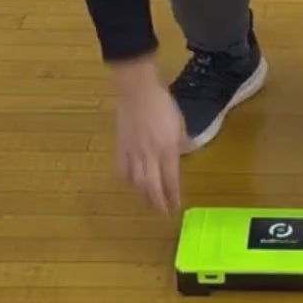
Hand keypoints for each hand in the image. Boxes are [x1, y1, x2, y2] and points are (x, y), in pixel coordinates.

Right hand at [110, 59, 183, 213]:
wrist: (137, 90)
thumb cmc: (163, 103)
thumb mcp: (179, 123)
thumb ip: (180, 141)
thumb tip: (181, 152)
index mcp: (167, 149)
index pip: (171, 179)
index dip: (173, 196)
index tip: (176, 207)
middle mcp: (149, 155)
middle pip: (152, 186)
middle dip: (157, 202)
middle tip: (162, 213)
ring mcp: (133, 152)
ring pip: (137, 181)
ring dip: (143, 195)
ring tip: (148, 204)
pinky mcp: (120, 147)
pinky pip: (122, 169)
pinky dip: (127, 180)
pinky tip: (131, 184)